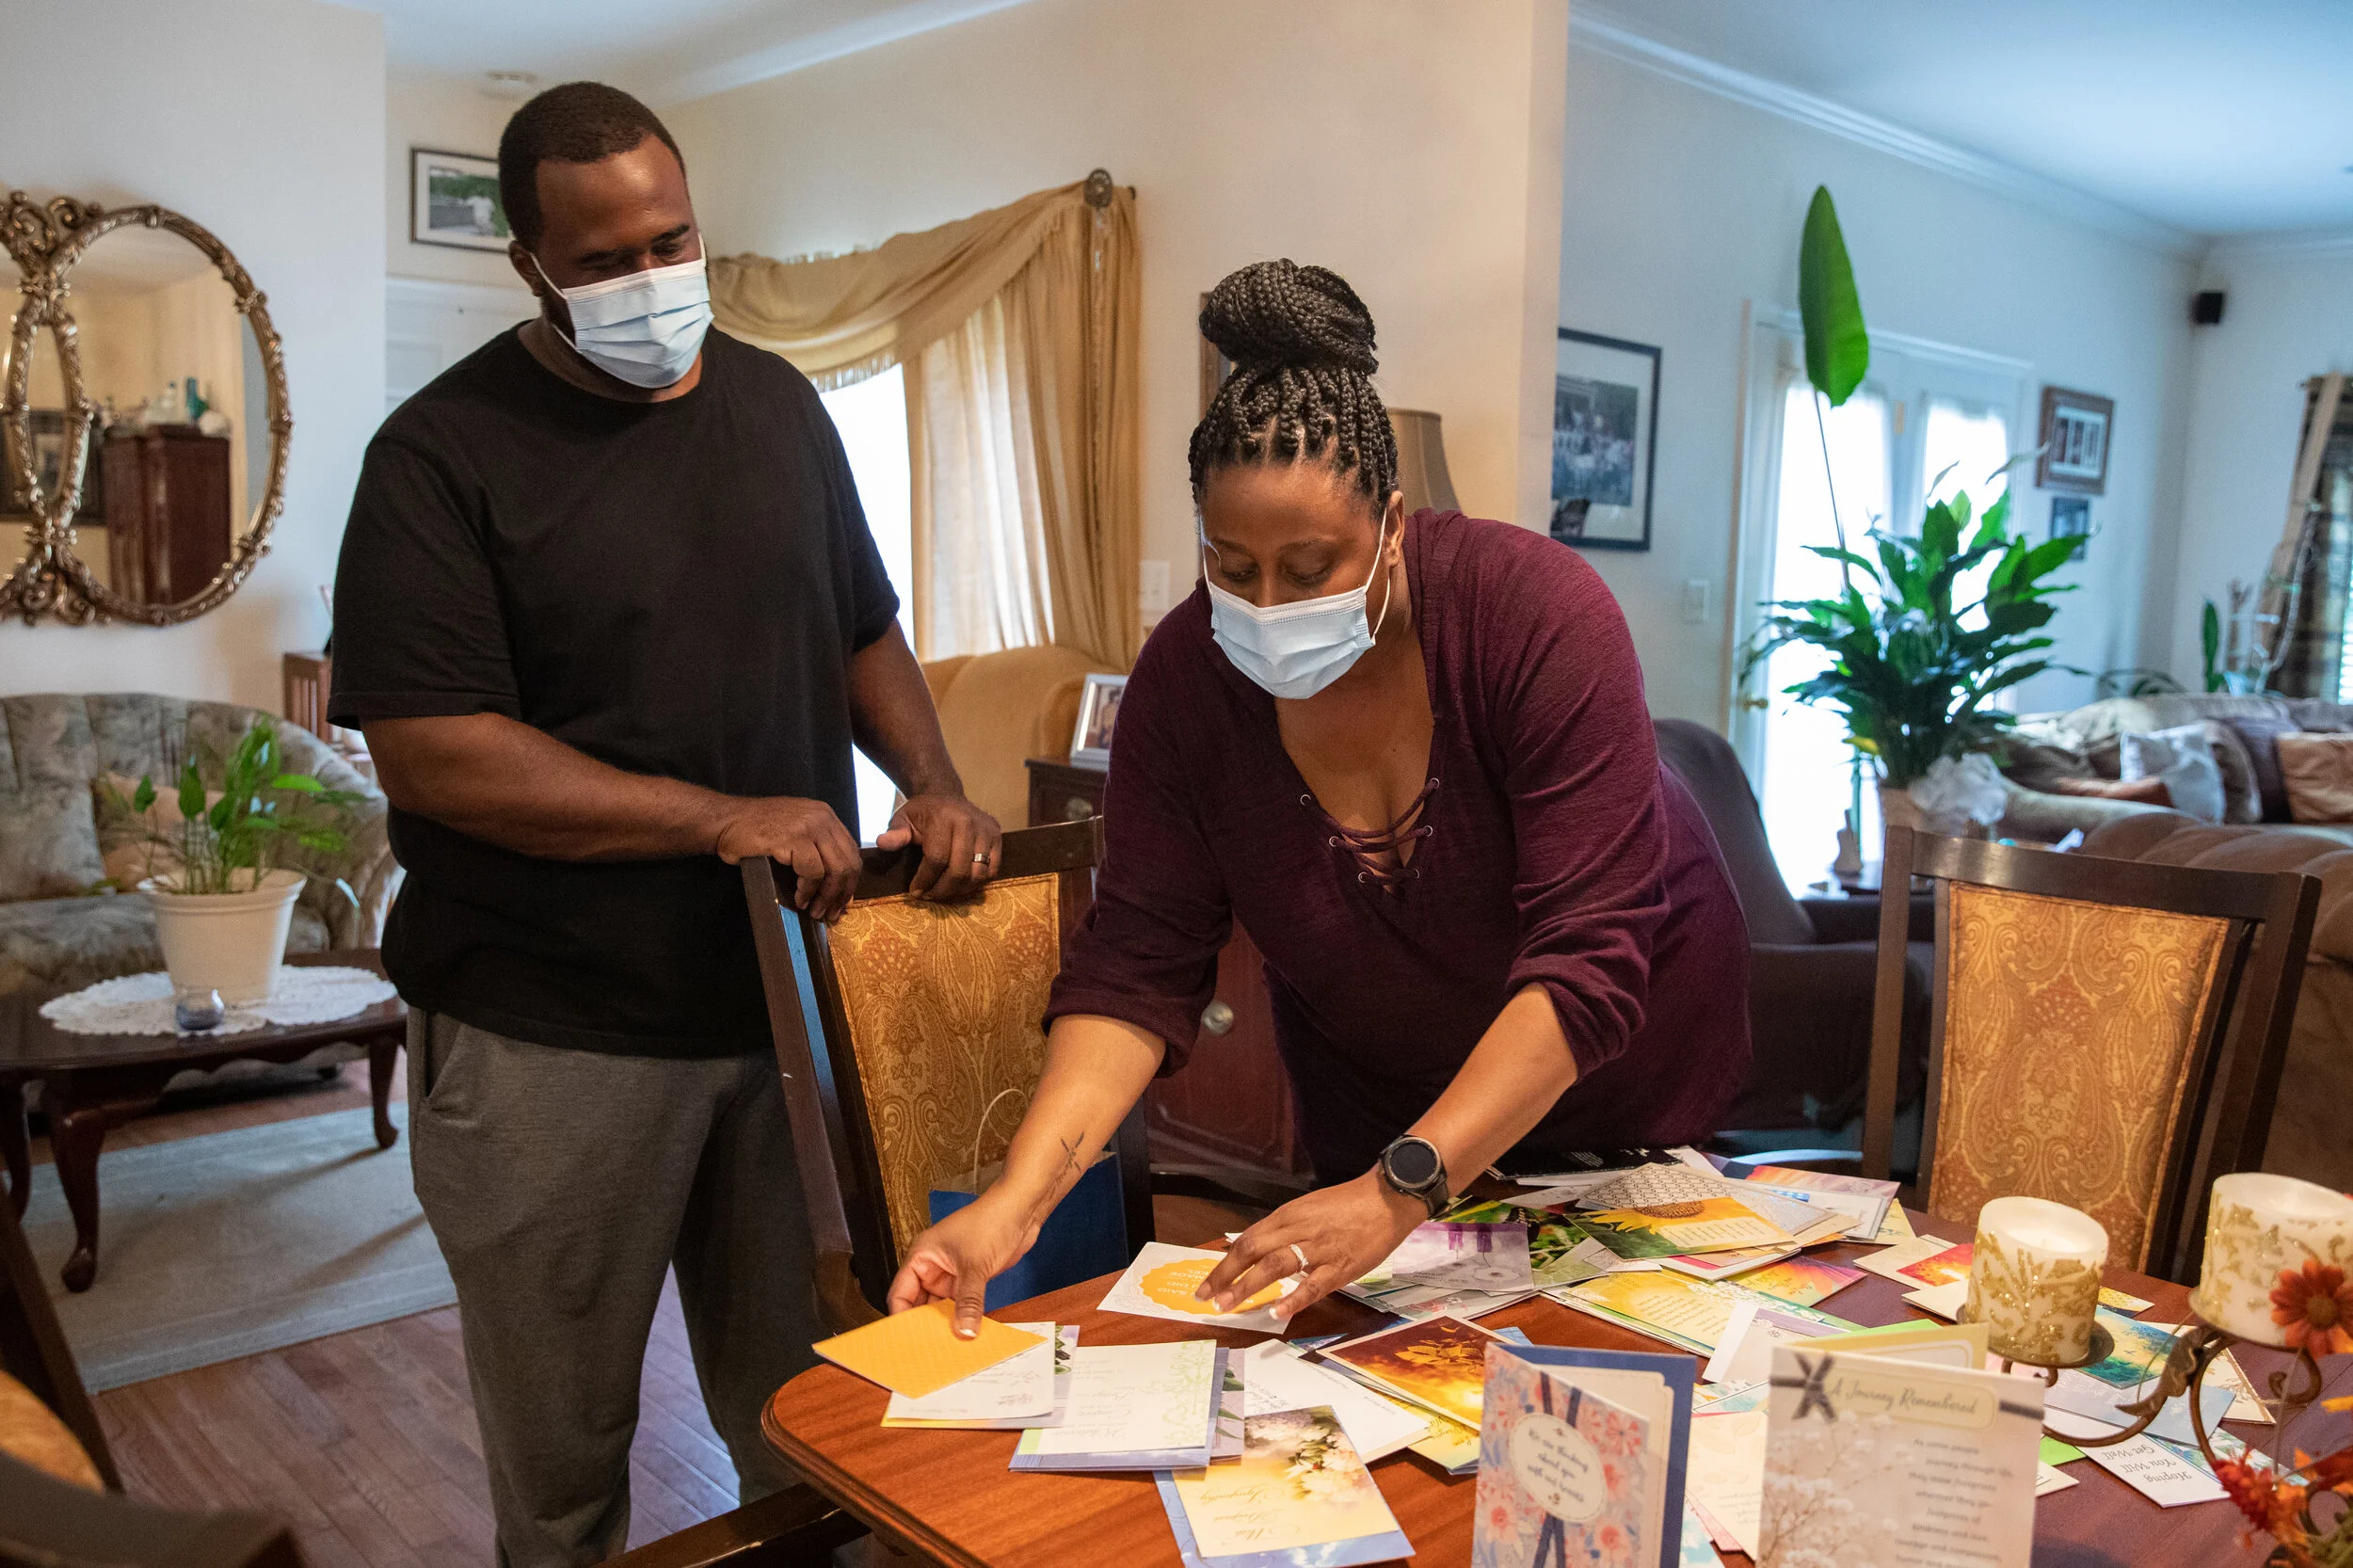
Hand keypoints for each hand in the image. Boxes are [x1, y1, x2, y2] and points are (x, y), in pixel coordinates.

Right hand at [713, 796, 860, 921]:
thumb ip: (816, 847)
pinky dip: (808, 890)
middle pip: (848, 862)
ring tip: (815, 911)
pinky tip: (799, 898)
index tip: (841, 901)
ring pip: (835, 869)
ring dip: (826, 896)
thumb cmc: (755, 830)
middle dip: (841, 893)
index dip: (850, 881)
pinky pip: (812, 872)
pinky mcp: (793, 838)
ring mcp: (808, 826)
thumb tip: (834, 883)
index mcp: (825, 815)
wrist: (725, 821)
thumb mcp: (795, 829)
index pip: (851, 851)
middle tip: (830, 913)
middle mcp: (822, 817)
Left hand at [876, 792, 1002, 900]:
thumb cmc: (922, 812)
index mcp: (944, 818)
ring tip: (944, 892)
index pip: (937, 859)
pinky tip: (961, 884)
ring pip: (978, 874)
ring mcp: (987, 830)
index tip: (915, 892)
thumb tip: (882, 843)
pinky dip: (977, 883)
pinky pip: (993, 870)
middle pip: (959, 870)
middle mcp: (969, 823)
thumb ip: (895, 833)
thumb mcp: (903, 818)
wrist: (946, 794)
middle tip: (930, 896)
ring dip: (960, 890)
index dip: (925, 880)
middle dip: (942, 890)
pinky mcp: (998, 837)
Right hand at [888, 1191, 1040, 1336]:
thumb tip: (963, 1332)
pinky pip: (961, 1304)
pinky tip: (968, 1334)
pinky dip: (963, 1317)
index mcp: (921, 1256)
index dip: (902, 1317)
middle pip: (920, 1304)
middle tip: (930, 1351)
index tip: (907, 1342)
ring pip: (942, 1307)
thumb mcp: (974, 1266)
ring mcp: (952, 1273)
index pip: (900, 1293)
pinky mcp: (971, 1279)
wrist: (1021, 1210)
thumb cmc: (990, 1221)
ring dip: (947, 1323)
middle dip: (925, 1325)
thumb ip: (968, 1301)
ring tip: (949, 1348)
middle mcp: (933, 1266)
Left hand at [1197, 1171, 1425, 1323]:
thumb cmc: (1346, 1204)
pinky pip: (1313, 1285)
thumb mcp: (1307, 1210)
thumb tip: (1255, 1254)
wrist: (1387, 1198)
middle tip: (1207, 1300)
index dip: (1223, 1264)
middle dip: (1226, 1276)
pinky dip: (1293, 1299)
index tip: (1206, 1285)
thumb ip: (1283, 1231)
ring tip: (1228, 1307)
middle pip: (1252, 1251)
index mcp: (1287, 1216)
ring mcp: (1318, 1249)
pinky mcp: (1341, 1266)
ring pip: (1275, 1266)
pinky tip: (1276, 1312)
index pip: (1246, 1240)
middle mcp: (1297, 1230)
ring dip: (1248, 1288)